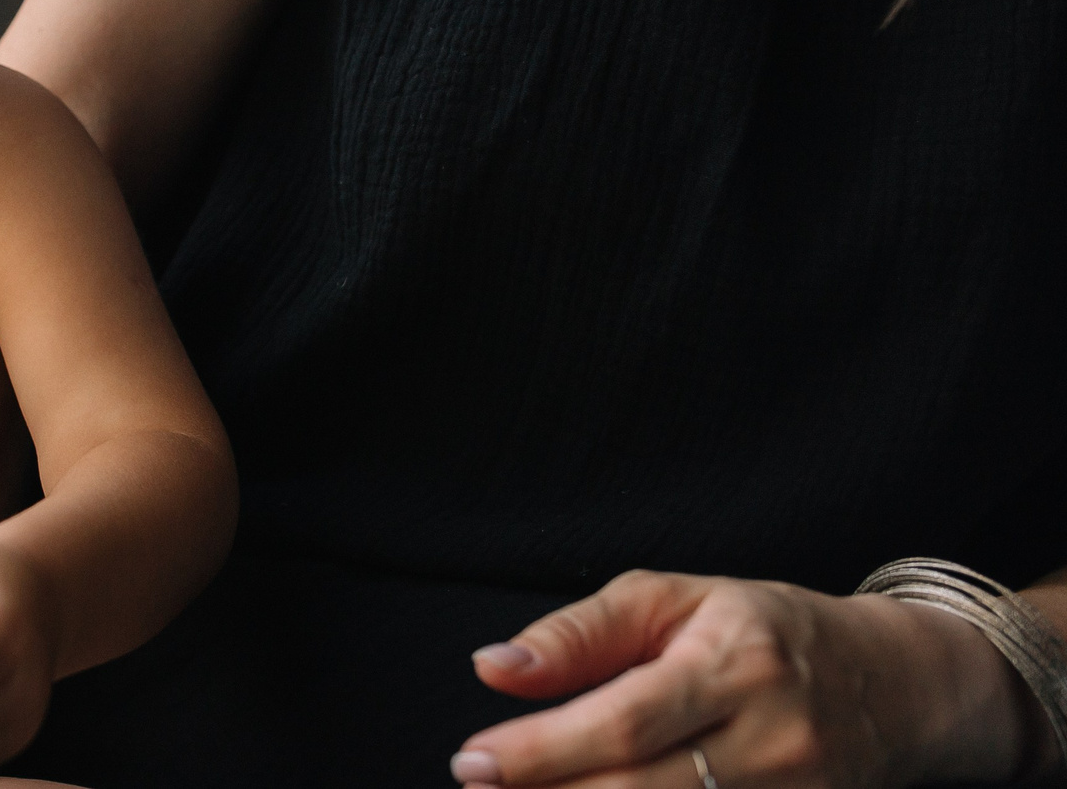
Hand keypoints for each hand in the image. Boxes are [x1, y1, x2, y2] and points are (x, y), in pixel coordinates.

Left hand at [447, 569, 1036, 787]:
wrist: (895, 685)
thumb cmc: (762, 630)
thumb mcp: (674, 598)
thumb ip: (581, 634)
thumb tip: (493, 667)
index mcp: (735, 662)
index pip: (623, 721)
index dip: (542, 750)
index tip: (473, 760)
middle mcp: (772, 738)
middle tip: (478, 784)